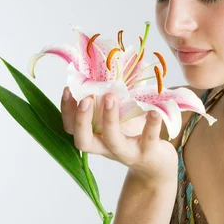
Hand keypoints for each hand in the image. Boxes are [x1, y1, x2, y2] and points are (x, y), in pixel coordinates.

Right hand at [61, 87, 178, 184]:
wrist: (156, 164)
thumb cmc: (133, 132)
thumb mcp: (119, 113)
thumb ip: (111, 93)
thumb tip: (111, 59)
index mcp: (95, 136)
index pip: (71, 127)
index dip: (67, 110)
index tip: (68, 89)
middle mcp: (106, 147)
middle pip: (83, 141)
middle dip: (81, 119)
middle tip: (85, 98)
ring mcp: (127, 152)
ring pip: (112, 140)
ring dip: (109, 119)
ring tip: (110, 96)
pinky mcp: (148, 153)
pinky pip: (148, 138)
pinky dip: (151, 124)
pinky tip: (153, 110)